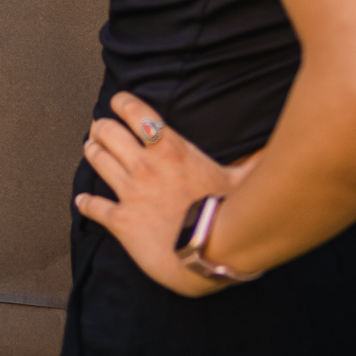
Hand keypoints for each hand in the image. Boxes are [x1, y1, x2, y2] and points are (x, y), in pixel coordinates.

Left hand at [75, 92, 262, 296]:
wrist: (212, 253)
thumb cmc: (228, 213)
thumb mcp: (241, 177)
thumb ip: (252, 158)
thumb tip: (273, 147)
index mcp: (170, 148)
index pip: (134, 110)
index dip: (120, 103)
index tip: (117, 103)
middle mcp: (145, 164)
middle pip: (107, 131)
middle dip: (101, 128)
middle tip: (101, 129)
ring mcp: (130, 192)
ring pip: (97, 159)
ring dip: (92, 152)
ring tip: (91, 149)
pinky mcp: (122, 221)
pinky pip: (94, 206)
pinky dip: (86, 202)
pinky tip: (83, 200)